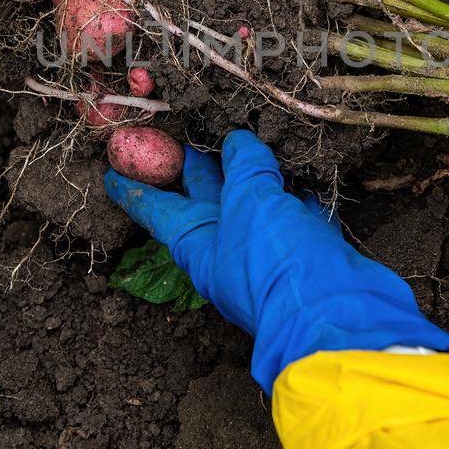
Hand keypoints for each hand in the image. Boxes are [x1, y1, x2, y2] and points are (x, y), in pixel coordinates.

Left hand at [104, 129, 448, 390]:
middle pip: (205, 200)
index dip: (134, 187)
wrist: (338, 317)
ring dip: (250, 173)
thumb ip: (242, 167)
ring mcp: (269, 252)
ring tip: (245, 137)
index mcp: (198, 243)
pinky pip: (294, 214)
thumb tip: (238, 142)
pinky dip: (295, 191)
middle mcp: (228, 249)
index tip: (110, 171)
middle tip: (183, 131)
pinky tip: (301, 169)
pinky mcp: (307, 252)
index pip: (157, 208)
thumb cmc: (278, 263)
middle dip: (194, 167)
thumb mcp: (251, 203)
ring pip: (253, 203)